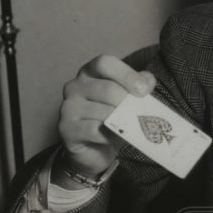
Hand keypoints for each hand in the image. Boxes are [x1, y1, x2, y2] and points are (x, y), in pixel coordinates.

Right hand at [56, 55, 155, 179]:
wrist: (94, 149)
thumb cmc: (112, 118)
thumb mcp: (127, 98)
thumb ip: (139, 85)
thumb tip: (146, 82)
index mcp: (89, 72)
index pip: (105, 63)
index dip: (126, 74)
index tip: (143, 90)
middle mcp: (74, 86)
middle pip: (107, 89)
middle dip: (128, 103)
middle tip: (140, 115)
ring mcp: (68, 107)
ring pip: (103, 112)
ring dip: (122, 122)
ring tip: (129, 128)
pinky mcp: (66, 129)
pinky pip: (94, 130)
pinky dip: (110, 135)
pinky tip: (115, 138)